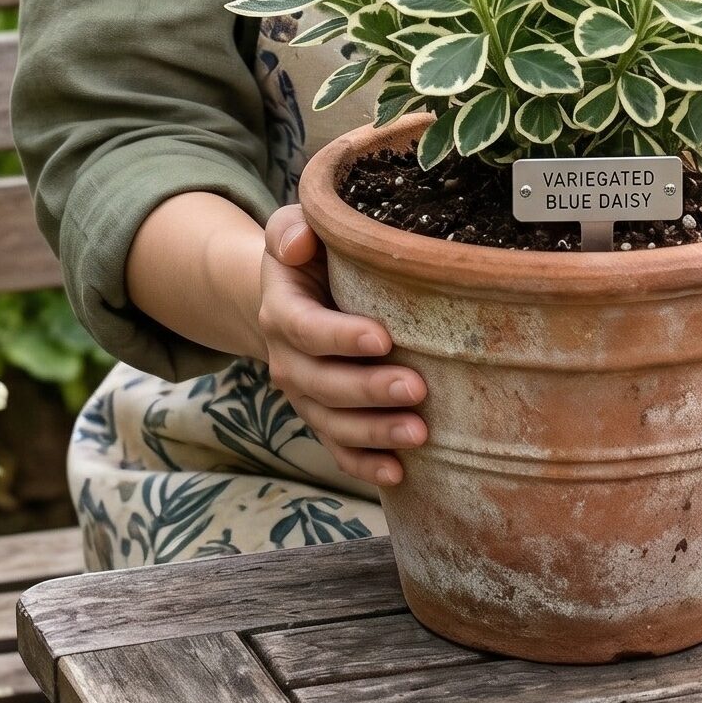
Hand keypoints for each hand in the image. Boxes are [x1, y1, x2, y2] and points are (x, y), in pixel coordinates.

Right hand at [257, 204, 426, 489]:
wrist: (293, 294)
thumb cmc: (309, 254)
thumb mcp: (292, 230)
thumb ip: (291, 230)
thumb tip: (300, 243)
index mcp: (282, 311)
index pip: (307, 329)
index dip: (341, 337)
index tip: (383, 338)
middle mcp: (287, 360)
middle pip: (323, 384)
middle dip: (369, 390)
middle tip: (417, 388)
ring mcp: (306, 395)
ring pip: (333, 424)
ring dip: (375, 433)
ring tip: (419, 433)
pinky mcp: (325, 417)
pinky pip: (339, 450)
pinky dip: (365, 466)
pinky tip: (397, 473)